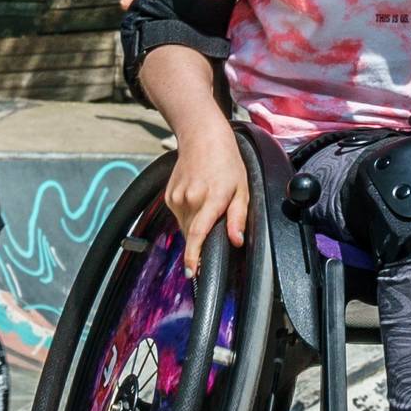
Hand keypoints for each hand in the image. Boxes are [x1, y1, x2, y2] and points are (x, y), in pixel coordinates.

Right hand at [164, 132, 249, 276]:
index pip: (198, 233)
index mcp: (211, 198)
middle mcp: (190, 199)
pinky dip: (189, 215)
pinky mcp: (169, 196)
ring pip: (185, 226)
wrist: (202, 138)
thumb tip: (236, 240)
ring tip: (208, 204)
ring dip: (196, 225)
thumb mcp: (242, 189)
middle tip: (214, 222)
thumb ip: (238, 217)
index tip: (191, 272)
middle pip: (193, 234)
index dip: (193, 256)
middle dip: (203, 238)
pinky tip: (197, 199)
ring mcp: (176, 198)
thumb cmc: (227, 162)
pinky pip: (179, 216)